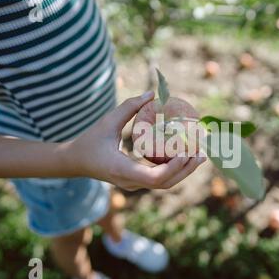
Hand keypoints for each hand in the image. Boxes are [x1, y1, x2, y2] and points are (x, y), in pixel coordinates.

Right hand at [67, 91, 205, 190]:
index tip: (185, 151)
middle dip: (186, 168)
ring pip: (165, 184)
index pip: (154, 178)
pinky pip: (160, 179)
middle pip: (166, 183)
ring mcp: (134, 184)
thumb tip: (152, 93)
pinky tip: (186, 156)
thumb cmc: (90, 140)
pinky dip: (175, 169)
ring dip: (184, 171)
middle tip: (202, 151)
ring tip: (200, 154)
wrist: (76, 162)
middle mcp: (130, 182)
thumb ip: (129, 107)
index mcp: (122, 169)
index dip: (173, 167)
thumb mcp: (107, 121)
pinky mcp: (137, 182)